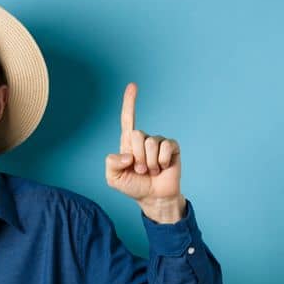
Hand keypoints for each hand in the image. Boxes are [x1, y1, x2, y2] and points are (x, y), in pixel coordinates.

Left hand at [105, 82, 185, 220]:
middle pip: (136, 134)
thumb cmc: (133, 186)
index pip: (128, 119)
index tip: (133, 85)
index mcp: (127, 144)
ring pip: (151, 143)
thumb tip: (127, 154)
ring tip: (151, 171)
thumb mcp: (113, 178)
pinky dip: (162, 160)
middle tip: (139, 170)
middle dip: (137, 156)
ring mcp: (159, 143)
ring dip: (149, 162)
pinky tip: (163, 167)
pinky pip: (166, 147)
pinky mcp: (173, 148)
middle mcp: (143, 140)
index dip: (130, 102)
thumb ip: (111, 164)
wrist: (153, 198)